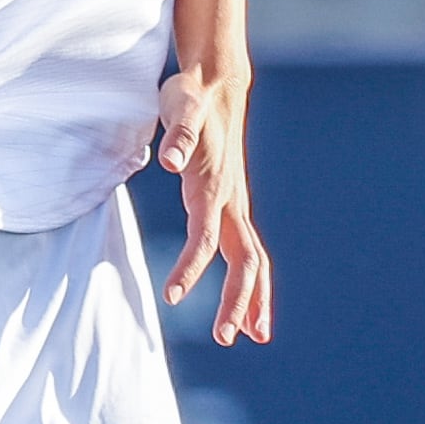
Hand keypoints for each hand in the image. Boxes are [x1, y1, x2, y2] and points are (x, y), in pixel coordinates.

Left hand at [154, 67, 272, 347]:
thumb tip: (170, 159)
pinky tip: (246, 308)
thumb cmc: (191, 99)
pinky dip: (251, 283)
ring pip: (254, 260)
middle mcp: (232, 202)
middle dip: (237, 301)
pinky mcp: (233, 206)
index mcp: (215, 188)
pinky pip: (247, 251)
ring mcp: (237, 205)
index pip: (205, 239)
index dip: (190, 268)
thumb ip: (177, 135)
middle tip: (225, 338)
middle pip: (245, 260)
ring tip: (252, 335)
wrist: (216, 85)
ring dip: (253, 299)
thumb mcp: (179, 110)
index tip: (172, 296)